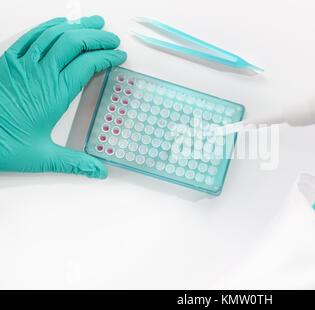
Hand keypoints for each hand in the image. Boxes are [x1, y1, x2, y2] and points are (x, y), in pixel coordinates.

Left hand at [0, 16, 126, 177]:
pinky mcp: (8, 61)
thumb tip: (98, 171)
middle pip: (75, 43)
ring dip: (77, 26)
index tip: (120, 57)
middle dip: (98, 37)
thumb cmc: (2, 144)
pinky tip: (59, 24)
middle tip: (112, 38)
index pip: (88, 64)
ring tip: (94, 23)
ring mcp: (23, 64)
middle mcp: (41, 74)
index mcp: (55, 94)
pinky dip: (49, 26)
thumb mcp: (43, 157)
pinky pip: (32, 35)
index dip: (108, 57)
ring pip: (55, 34)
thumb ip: (74, 163)